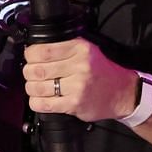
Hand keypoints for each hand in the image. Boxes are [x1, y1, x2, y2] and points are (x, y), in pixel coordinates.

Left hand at [23, 39, 138, 122]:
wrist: (122, 93)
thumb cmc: (101, 71)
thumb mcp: (87, 50)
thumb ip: (63, 47)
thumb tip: (32, 50)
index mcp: (80, 48)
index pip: (42, 50)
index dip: (30, 55)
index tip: (31, 59)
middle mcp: (79, 66)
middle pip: (36, 69)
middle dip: (29, 73)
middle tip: (33, 75)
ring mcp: (77, 86)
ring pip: (36, 87)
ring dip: (32, 88)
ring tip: (39, 87)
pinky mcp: (74, 104)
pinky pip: (43, 104)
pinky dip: (36, 102)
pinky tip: (42, 99)